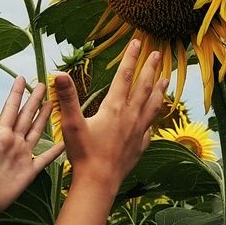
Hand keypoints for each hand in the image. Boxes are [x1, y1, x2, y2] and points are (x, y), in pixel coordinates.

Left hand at [0, 77, 65, 217]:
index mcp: (0, 137)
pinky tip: (64, 141)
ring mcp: (22, 156)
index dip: (17, 94)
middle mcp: (13, 143)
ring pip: (37, 132)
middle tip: (43, 84)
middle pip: (27, 117)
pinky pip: (45, 159)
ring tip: (53, 104)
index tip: (22, 78)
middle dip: (35, 100)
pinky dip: (55, 151)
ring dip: (44, 118)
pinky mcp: (29, 171)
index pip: (11, 110)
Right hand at [52, 41, 167, 191]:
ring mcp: (137, 132)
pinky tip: (154, 118)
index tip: (137, 42)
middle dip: (151, 68)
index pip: (124, 76)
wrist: (99, 182)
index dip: (130, 58)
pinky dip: (154, 119)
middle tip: (158, 54)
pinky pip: (150, 128)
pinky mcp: (139, 147)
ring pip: (153, 106)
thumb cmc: (83, 154)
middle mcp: (130, 117)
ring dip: (160, 90)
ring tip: (166, 78)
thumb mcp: (71, 123)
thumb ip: (67, 97)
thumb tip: (58, 73)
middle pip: (144, 87)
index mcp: (114, 108)